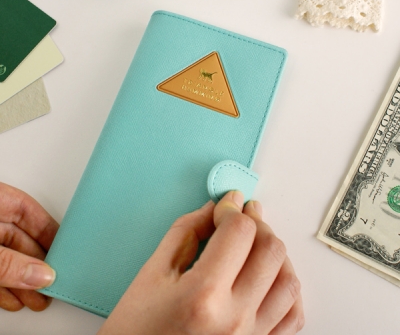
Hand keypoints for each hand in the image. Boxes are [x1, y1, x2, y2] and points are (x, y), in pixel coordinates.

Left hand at [0, 182, 57, 311]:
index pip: (34, 216)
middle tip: (53, 284)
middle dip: (38, 267)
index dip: (52, 235)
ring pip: (9, 258)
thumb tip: (42, 275)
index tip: (67, 254)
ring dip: (23, 281)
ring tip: (37, 298)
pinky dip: (4, 285)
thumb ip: (10, 262)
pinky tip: (14, 298)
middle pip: (24, 242)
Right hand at [98, 191, 303, 334]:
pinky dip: (287, 286)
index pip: (239, 232)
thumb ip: (186, 232)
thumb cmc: (135, 331)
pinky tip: (271, 274)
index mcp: (203, 294)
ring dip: (274, 251)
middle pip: (270, 250)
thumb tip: (214, 210)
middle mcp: (235, 318)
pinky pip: (292, 314)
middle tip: (240, 216)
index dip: (232, 208)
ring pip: (288, 279)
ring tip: (255, 242)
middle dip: (256, 223)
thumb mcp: (152, 274)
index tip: (225, 203)